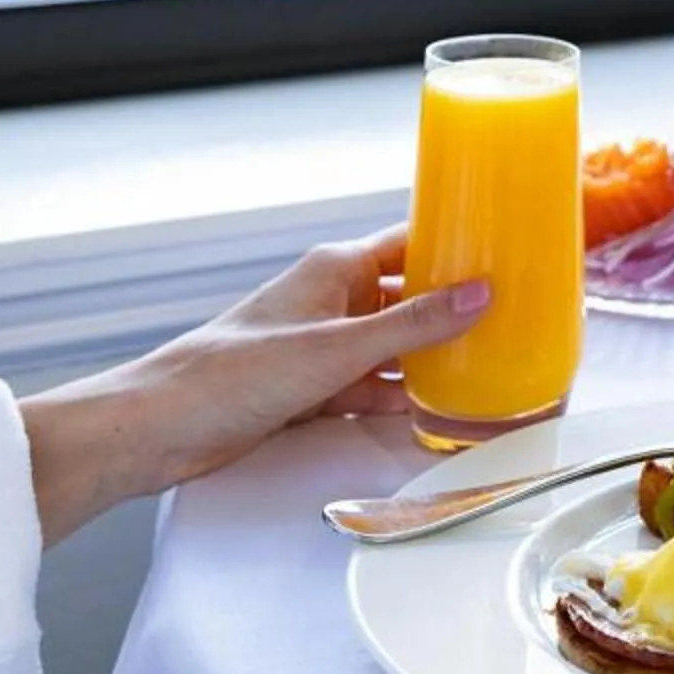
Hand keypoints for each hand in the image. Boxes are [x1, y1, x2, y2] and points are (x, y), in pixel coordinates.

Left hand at [21, 230, 490, 543]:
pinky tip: (438, 410)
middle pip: (409, 297)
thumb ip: (411, 326)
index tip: (506, 249)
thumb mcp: (335, 349)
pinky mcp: (310, 389)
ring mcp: (321, 346)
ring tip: (490, 369)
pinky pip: (371, 387)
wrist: (158, 430)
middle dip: (455, 310)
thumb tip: (478, 295)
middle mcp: (330, 301)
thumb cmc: (228, 375)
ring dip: (432, 360)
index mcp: (333, 270)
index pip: (410, 243)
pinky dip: (401, 398)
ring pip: (394, 347)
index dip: (457, 243)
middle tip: (515, 318)